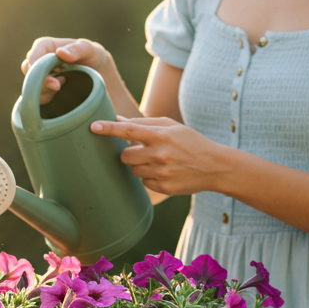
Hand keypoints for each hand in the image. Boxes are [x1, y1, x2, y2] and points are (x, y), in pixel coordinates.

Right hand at [21, 37, 111, 105]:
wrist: (97, 75)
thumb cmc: (92, 56)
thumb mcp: (90, 49)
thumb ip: (78, 49)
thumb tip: (60, 53)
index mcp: (46, 47)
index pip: (36, 51)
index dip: (34, 60)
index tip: (38, 69)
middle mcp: (39, 62)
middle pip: (28, 70)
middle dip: (39, 79)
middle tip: (57, 85)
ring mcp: (40, 78)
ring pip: (31, 85)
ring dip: (44, 90)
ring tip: (62, 87)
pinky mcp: (43, 92)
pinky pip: (37, 98)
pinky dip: (46, 99)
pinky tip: (58, 95)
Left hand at [90, 116, 223, 195]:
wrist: (215, 166)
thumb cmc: (191, 142)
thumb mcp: (171, 127)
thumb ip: (144, 124)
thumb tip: (118, 120)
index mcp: (161, 135)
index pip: (128, 131)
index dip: (109, 128)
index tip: (93, 126)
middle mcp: (160, 154)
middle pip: (125, 156)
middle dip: (129, 153)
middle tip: (142, 150)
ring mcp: (161, 172)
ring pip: (133, 170)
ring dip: (140, 165)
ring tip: (158, 161)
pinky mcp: (164, 187)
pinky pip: (144, 182)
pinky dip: (149, 177)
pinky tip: (164, 172)